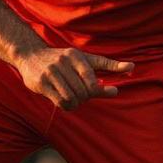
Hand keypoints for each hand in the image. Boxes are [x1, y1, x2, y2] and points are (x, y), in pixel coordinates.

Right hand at [15, 46, 133, 109]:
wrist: (31, 55)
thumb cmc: (64, 60)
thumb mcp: (85, 60)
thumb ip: (108, 65)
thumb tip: (132, 67)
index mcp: (76, 56)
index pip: (91, 79)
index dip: (97, 91)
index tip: (104, 91)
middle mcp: (62, 62)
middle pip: (83, 92)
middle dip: (85, 97)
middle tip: (82, 95)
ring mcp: (51, 72)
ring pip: (72, 98)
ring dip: (76, 103)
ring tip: (74, 99)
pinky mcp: (41, 83)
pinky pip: (60, 102)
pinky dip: (67, 106)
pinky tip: (66, 103)